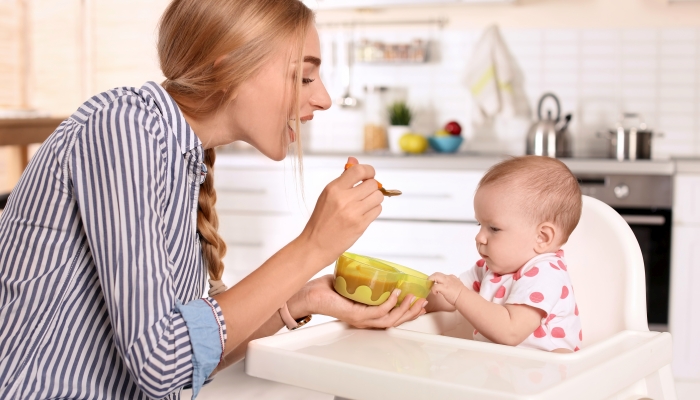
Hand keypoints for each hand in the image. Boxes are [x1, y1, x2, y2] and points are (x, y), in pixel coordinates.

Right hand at [299, 157, 383, 265]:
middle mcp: (344, 199)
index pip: (359, 170)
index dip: (369, 170)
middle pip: (372, 184)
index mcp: (334, 188)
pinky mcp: (361, 225)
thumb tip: (353, 160)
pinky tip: (364, 213)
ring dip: (375, 198)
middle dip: (372, 187)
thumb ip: (343, 178)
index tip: (369, 174)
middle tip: (365, 192)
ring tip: (365, 203)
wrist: (316, 244)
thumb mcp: (327, 195)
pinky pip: (377, 210)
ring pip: (378, 196)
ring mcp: (353, 212)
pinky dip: (374, 210)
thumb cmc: (321, 220)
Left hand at [303, 275, 426, 327]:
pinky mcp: (354, 315)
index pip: (392, 318)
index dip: (408, 313)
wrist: (308, 294)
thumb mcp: (352, 283)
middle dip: (412, 312)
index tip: (420, 303)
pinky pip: (377, 312)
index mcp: (366, 315)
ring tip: (413, 298)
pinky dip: (389, 303)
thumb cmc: (327, 289)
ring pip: (390, 319)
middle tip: (423, 301)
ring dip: (404, 309)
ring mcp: (360, 319)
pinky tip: (396, 294)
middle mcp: (365, 320)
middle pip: (395, 321)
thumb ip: (365, 280)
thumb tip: (377, 267)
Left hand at [429, 272, 464, 305]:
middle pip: (437, 274)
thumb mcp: (458, 286)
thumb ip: (454, 284)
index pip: (443, 275)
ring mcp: (445, 282)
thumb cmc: (463, 294)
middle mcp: (448, 278)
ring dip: (430, 281)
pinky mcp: (444, 288)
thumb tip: (451, 287)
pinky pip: (435, 286)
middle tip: (429, 283)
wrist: (465, 297)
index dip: (438, 279)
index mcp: (452, 278)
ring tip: (430, 286)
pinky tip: (435, 293)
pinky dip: (433, 290)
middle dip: (432, 277)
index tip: (436, 283)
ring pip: (435, 276)